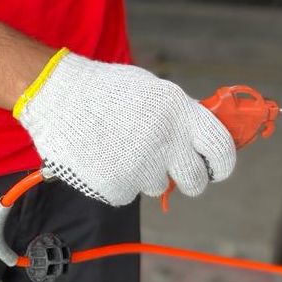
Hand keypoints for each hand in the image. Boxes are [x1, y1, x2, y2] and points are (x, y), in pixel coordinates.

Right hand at [14, 50, 236, 205]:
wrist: (58, 95)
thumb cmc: (108, 89)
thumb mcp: (154, 91)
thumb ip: (183, 115)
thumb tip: (209, 139)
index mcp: (180, 112)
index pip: (221, 149)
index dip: (223, 163)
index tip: (216, 168)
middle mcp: (166, 141)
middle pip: (195, 181)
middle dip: (188, 179)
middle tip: (173, 169)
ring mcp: (141, 167)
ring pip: (157, 185)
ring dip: (144, 173)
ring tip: (119, 144)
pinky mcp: (117, 186)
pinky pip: (128, 192)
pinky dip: (118, 179)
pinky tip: (103, 154)